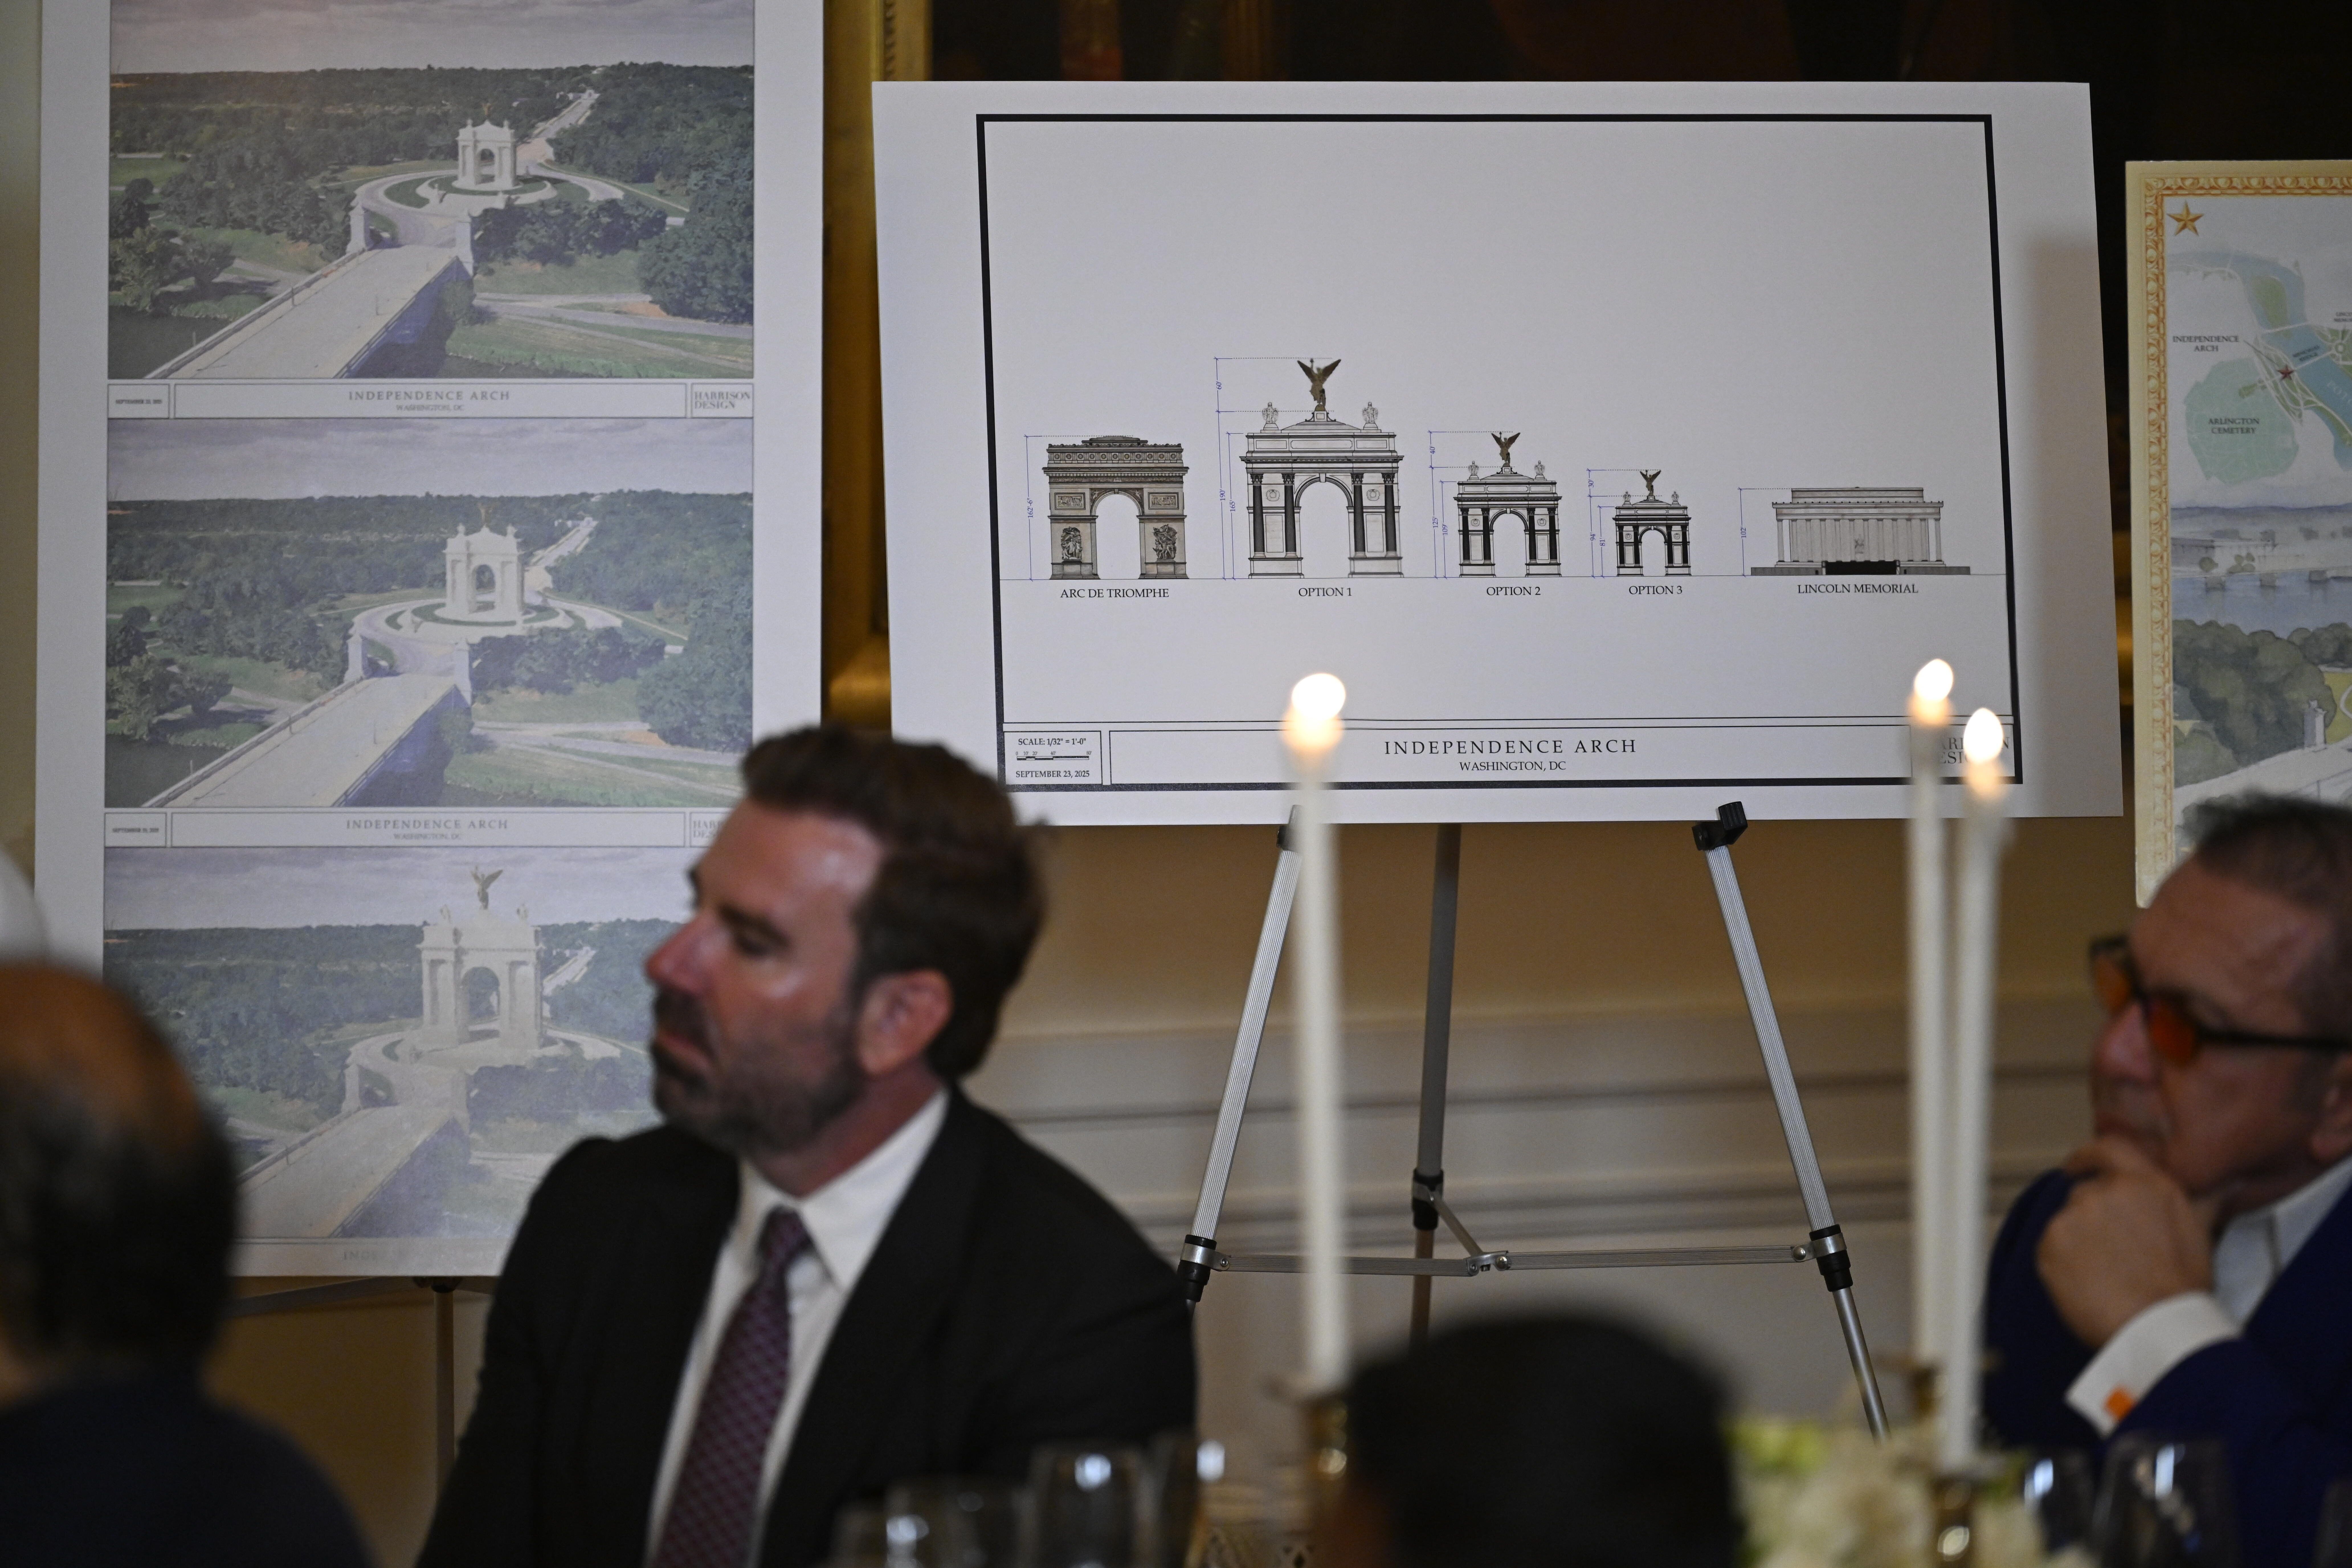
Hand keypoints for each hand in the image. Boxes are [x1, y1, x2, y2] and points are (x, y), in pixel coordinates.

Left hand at [2036, 1136, 2216, 1347]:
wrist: (2158, 1326)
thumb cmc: (2182, 1286)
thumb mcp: (2199, 1232)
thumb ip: (2200, 1200)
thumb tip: (2223, 1182)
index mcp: (2144, 1184)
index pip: (2108, 1149)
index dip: (2088, 1156)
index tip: (2076, 1165)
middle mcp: (2104, 1193)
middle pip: (2086, 1193)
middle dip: (2095, 1218)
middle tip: (2112, 1252)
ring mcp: (2073, 1217)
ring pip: (2068, 1222)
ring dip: (2080, 1242)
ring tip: (2106, 1274)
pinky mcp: (2049, 1244)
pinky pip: (2050, 1249)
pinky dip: (2063, 1263)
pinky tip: (2088, 1284)